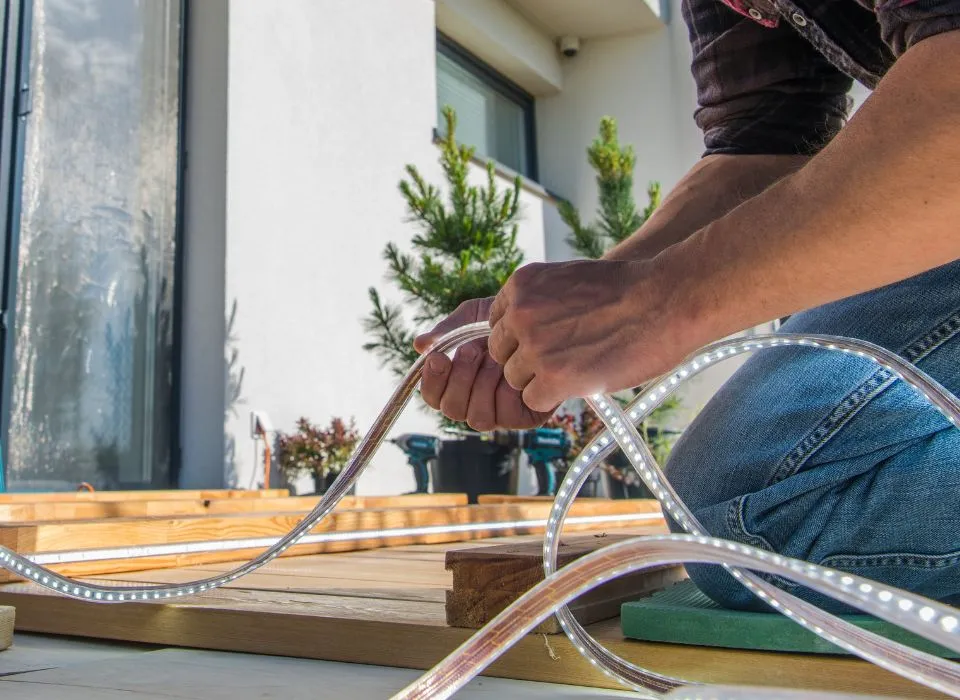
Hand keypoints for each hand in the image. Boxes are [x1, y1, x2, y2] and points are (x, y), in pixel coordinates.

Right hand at [414, 298, 554, 430]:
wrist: (546, 318)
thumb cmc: (508, 319)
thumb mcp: (473, 317)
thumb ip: (447, 331)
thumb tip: (419, 345)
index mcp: (459, 382)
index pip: (434, 396)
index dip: (431, 382)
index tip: (437, 357)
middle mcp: (476, 401)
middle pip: (452, 410)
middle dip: (459, 379)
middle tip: (471, 350)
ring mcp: (500, 411)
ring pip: (477, 419)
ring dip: (482, 385)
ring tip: (494, 357)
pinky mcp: (524, 417)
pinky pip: (505, 415)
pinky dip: (505, 392)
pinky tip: (512, 369)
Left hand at [488, 259, 690, 411]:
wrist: (666, 299)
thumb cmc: (627, 289)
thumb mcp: (568, 280)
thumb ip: (539, 302)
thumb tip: (521, 331)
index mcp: (521, 285)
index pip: (497, 323)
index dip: (521, 336)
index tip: (546, 339)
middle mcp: (520, 314)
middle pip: (501, 353)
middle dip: (527, 359)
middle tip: (563, 357)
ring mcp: (534, 347)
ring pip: (516, 379)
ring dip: (542, 379)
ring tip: (578, 366)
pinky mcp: (552, 377)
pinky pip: (533, 399)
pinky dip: (554, 396)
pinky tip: (580, 381)